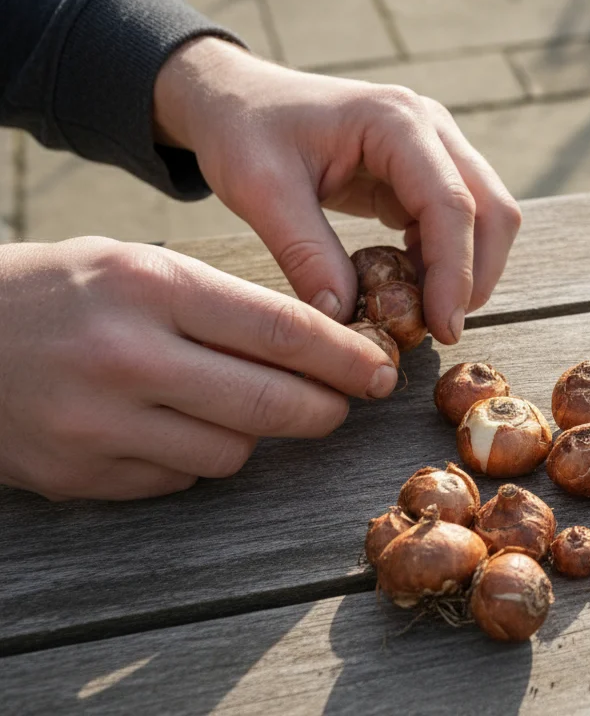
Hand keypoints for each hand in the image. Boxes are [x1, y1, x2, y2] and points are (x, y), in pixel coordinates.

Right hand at [0, 238, 399, 500]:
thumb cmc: (57, 292)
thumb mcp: (134, 265)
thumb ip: (218, 302)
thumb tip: (319, 344)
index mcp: (149, 286)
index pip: (281, 330)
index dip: (344, 357)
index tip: (380, 369)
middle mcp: (127, 355)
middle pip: (270, 402)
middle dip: (325, 408)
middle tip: (344, 404)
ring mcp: (99, 423)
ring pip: (233, 450)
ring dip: (254, 432)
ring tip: (237, 402)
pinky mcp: (81, 474)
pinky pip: (181, 477)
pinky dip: (195, 456)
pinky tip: (173, 425)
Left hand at [152, 37, 521, 343]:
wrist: (235, 98)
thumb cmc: (243, 131)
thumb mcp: (260, 190)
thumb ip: (305, 253)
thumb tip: (344, 318)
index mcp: (395, 120)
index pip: (451, 203)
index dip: (455, 272)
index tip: (443, 329)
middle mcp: (430, 126)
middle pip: (492, 209)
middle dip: (477, 276)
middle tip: (443, 331)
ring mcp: (435, 145)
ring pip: (487, 217)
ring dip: (467, 270)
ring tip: (420, 312)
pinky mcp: (426, 170)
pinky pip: (459, 222)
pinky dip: (445, 261)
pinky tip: (408, 287)